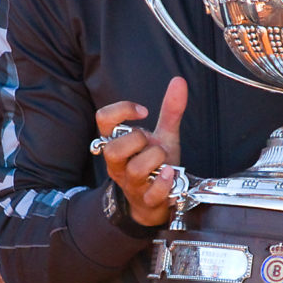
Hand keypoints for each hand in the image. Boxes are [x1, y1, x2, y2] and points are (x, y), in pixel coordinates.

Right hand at [93, 77, 187, 226]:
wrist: (155, 201)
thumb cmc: (154, 165)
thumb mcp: (162, 136)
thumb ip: (170, 110)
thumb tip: (179, 81)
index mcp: (117, 143)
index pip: (103, 119)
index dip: (122, 110)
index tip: (144, 110)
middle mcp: (118, 164)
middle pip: (114, 148)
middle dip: (138, 140)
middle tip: (150, 144)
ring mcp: (130, 184)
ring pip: (136, 169)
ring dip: (156, 160)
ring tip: (164, 162)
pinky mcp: (145, 201)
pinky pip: (152, 192)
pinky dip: (164, 181)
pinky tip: (171, 174)